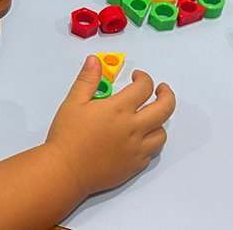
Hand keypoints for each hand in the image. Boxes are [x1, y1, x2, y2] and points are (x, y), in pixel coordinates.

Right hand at [44, 55, 175, 195]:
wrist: (66, 170)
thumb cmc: (67, 138)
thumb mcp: (73, 102)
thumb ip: (87, 80)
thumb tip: (95, 62)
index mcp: (118, 110)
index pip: (144, 87)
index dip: (144, 78)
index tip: (138, 77)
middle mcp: (132, 128)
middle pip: (165, 108)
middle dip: (166, 95)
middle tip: (162, 90)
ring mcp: (136, 148)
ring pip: (162, 132)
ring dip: (159, 120)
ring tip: (150, 116)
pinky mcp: (134, 165)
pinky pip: (151, 152)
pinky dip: (149, 142)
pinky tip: (139, 138)